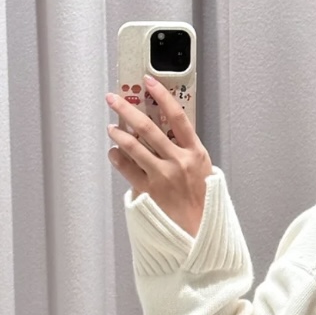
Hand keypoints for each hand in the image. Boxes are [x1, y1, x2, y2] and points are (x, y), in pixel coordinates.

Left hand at [106, 75, 211, 236]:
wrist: (200, 232)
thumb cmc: (203, 203)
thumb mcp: (204, 171)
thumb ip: (187, 151)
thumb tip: (168, 132)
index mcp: (195, 153)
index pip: (177, 116)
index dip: (162, 96)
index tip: (149, 82)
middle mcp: (179, 161)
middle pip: (148, 127)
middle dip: (127, 109)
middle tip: (114, 98)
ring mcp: (163, 176)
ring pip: (133, 146)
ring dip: (118, 133)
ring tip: (111, 128)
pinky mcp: (149, 190)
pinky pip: (127, 169)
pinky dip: (117, 158)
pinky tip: (114, 153)